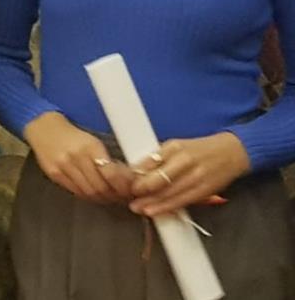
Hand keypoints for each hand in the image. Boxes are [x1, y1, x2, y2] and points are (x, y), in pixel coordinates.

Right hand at [24, 111, 137, 203]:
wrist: (43, 128)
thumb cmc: (72, 134)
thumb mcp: (92, 141)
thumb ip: (106, 158)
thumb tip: (125, 178)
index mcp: (90, 146)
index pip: (110, 173)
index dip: (122, 186)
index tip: (131, 190)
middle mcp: (76, 158)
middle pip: (100, 187)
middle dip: (114, 195)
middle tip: (123, 197)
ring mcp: (63, 168)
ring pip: (88, 192)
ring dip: (102, 198)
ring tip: (111, 198)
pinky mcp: (54, 175)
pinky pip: (75, 192)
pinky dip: (88, 196)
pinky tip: (95, 195)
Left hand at [129, 132, 248, 216]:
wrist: (233, 152)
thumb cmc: (199, 149)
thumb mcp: (176, 146)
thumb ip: (158, 158)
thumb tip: (135, 172)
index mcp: (175, 147)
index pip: (150, 162)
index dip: (136, 175)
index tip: (124, 182)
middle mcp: (186, 160)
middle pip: (159, 180)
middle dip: (142, 190)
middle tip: (130, 196)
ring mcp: (197, 176)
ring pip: (169, 193)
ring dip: (151, 202)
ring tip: (137, 208)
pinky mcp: (205, 190)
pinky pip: (183, 201)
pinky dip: (167, 207)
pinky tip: (154, 211)